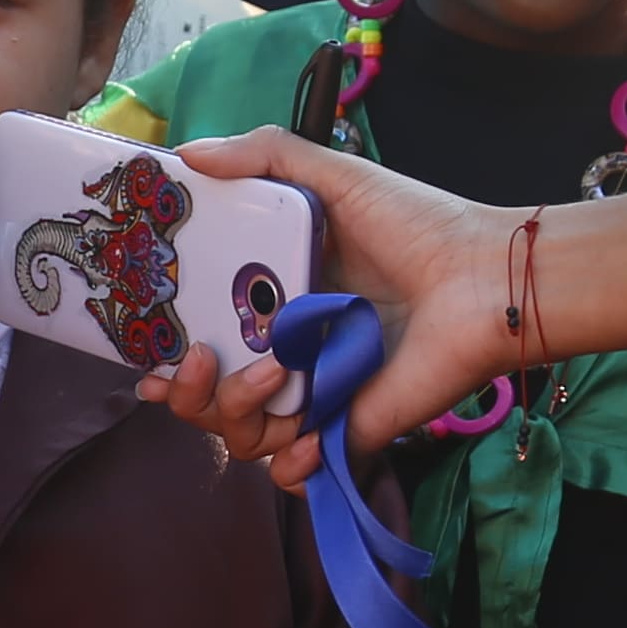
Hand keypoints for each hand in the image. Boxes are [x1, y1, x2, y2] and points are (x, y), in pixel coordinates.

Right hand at [151, 131, 521, 464]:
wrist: (483, 279)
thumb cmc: (418, 225)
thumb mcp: (336, 176)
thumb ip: (264, 156)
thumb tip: (189, 154)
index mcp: (277, 302)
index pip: (203, 341)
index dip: (165, 356)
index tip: (143, 360)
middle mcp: (292, 355)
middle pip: (210, 400)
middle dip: (189, 395)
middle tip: (199, 362)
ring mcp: (321, 398)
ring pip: (245, 437)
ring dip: (238, 414)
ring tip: (271, 378)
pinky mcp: (353, 431)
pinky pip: (299, 473)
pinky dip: (291, 467)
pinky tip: (300, 441)